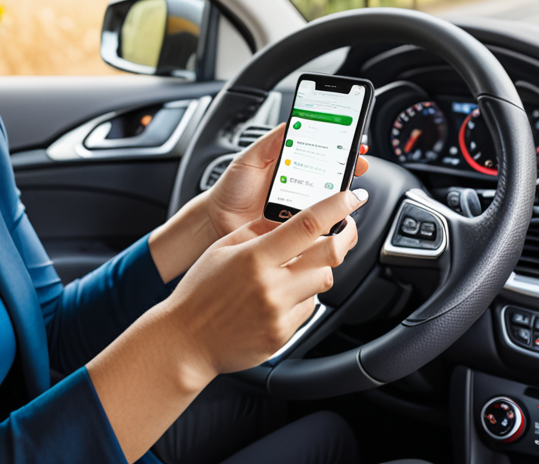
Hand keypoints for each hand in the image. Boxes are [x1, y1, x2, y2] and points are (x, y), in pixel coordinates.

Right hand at [163, 186, 367, 378]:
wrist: (186, 340)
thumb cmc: (199, 292)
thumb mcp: (222, 249)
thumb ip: (257, 231)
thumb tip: (288, 216)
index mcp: (254, 257)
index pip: (307, 226)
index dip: (336, 208)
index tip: (352, 198)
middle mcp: (271, 285)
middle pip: (330, 255)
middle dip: (345, 236)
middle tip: (346, 227)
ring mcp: (280, 313)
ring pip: (323, 282)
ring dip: (319, 268)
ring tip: (298, 266)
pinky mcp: (284, 334)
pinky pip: (309, 308)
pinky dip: (302, 296)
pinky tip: (279, 296)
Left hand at [199, 123, 369, 239]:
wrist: (215, 220)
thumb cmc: (230, 189)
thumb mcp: (248, 159)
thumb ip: (269, 142)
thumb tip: (293, 122)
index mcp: (289, 164)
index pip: (321, 151)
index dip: (341, 145)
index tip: (355, 141)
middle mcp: (299, 185)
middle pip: (334, 175)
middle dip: (350, 167)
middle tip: (359, 162)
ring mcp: (300, 207)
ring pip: (331, 200)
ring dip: (342, 194)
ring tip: (345, 187)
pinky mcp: (297, 228)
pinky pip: (319, 223)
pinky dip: (330, 219)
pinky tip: (331, 214)